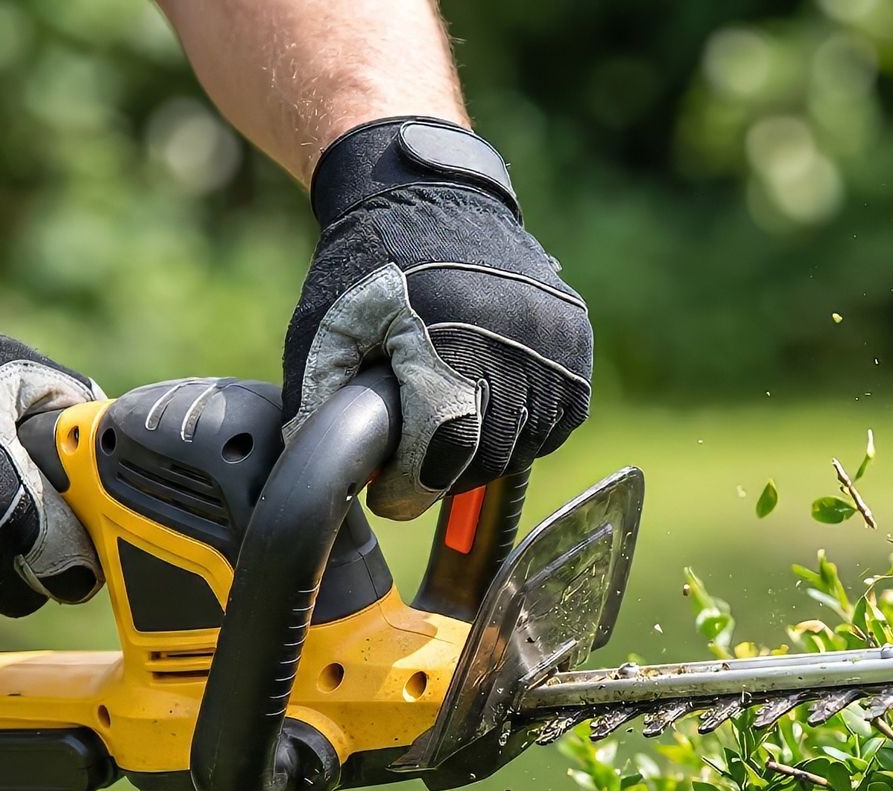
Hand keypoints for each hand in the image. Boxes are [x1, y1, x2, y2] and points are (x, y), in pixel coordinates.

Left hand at [282, 117, 592, 520]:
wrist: (433, 194)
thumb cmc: (369, 264)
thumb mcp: (325, 330)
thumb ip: (316, 404)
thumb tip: (322, 482)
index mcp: (448, 340)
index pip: (443, 455)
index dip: (411, 490)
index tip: (388, 495)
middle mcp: (513, 341)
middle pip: (486, 457)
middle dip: (444, 476)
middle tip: (414, 465)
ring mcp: (554, 341)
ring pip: (527, 444)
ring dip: (485, 457)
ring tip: (447, 438)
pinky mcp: (576, 338)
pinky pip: (562, 418)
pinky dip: (528, 432)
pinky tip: (490, 416)